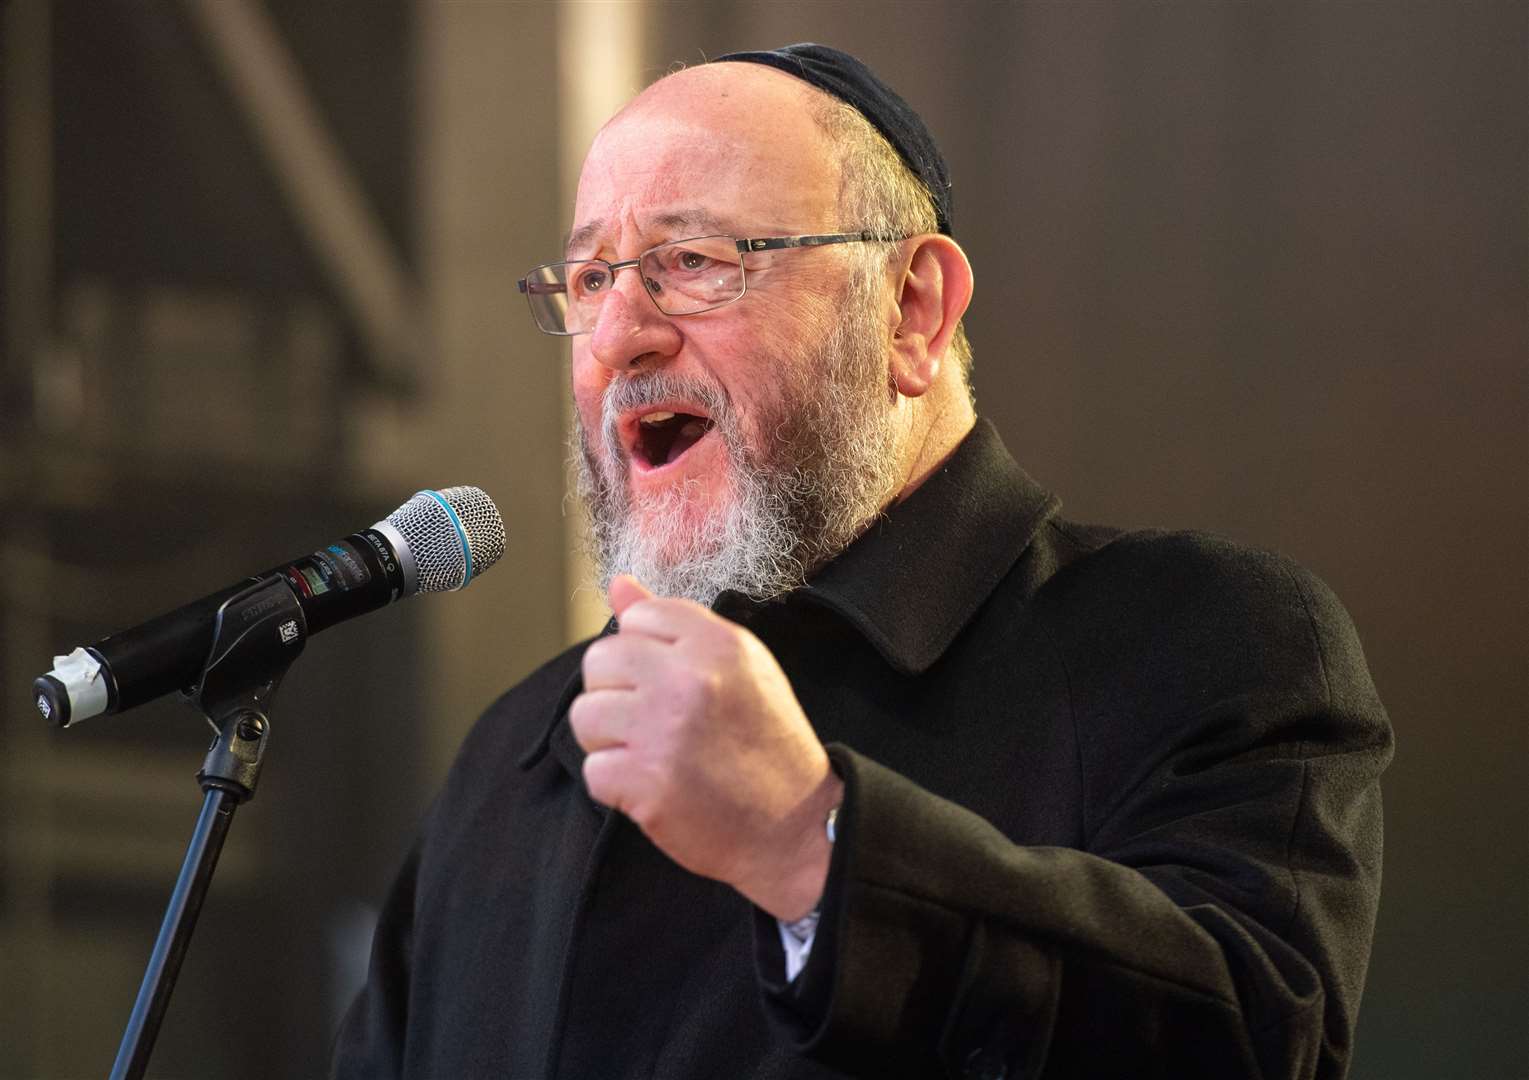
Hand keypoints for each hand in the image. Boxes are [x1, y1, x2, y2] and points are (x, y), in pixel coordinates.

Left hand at [569, 575, 842, 920]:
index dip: (643, 654)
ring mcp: (665, 731)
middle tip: (652, 723)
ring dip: (608, 740)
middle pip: (599, 661)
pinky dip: (616, 785)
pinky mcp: (646, 783)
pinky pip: (593, 769)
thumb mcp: (739, 667)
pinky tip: (653, 787)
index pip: (636, 618)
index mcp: (718, 644)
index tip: (669, 685)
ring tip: (649, 754)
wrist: (795, 826)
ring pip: (585, 714)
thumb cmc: (764, 742)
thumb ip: (675, 625)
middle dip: (615, 693)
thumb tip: (617, 583)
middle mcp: (690, 679)